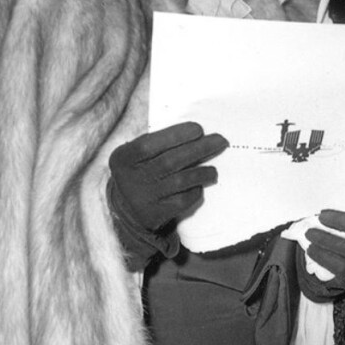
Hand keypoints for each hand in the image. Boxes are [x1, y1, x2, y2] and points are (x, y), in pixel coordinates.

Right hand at [108, 121, 227, 234]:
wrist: (126, 211)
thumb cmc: (139, 173)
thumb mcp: (136, 156)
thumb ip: (158, 144)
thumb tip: (197, 133)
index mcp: (123, 158)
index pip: (149, 144)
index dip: (176, 135)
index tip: (198, 129)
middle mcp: (131, 178)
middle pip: (170, 161)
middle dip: (200, 148)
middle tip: (220, 141)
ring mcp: (143, 198)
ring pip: (180, 181)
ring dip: (202, 172)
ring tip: (213, 170)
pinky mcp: (155, 215)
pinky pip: (181, 201)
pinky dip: (194, 191)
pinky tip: (199, 186)